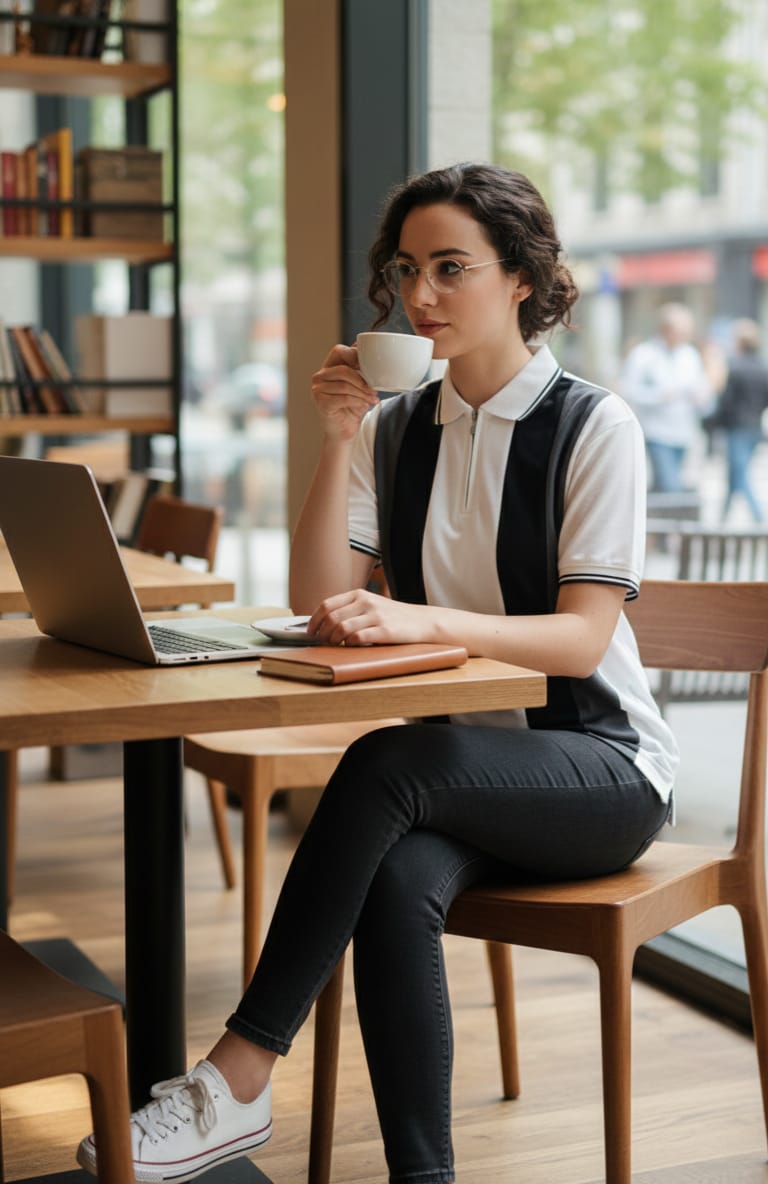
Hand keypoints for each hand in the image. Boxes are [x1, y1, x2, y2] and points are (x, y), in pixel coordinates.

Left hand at [307, 588, 433, 646]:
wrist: (422, 622)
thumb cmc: (392, 616)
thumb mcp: (370, 605)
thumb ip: (350, 609)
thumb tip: (322, 623)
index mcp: (359, 594)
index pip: (327, 605)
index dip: (314, 620)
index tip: (311, 632)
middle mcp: (366, 602)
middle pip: (331, 618)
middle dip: (322, 633)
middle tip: (322, 642)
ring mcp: (376, 615)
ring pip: (341, 628)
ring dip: (333, 641)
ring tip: (335, 646)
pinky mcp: (385, 630)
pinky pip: (357, 638)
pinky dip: (349, 644)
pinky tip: (350, 646)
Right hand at [311, 344, 378, 441]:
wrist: (345, 431)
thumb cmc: (352, 406)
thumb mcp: (359, 385)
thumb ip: (361, 369)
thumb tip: (367, 349)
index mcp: (328, 368)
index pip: (339, 351)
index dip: (354, 355)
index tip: (369, 366)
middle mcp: (319, 377)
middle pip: (343, 370)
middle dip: (362, 380)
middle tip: (374, 390)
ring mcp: (317, 390)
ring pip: (345, 385)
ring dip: (362, 393)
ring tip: (372, 399)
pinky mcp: (321, 403)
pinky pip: (343, 398)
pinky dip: (357, 401)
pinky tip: (364, 405)